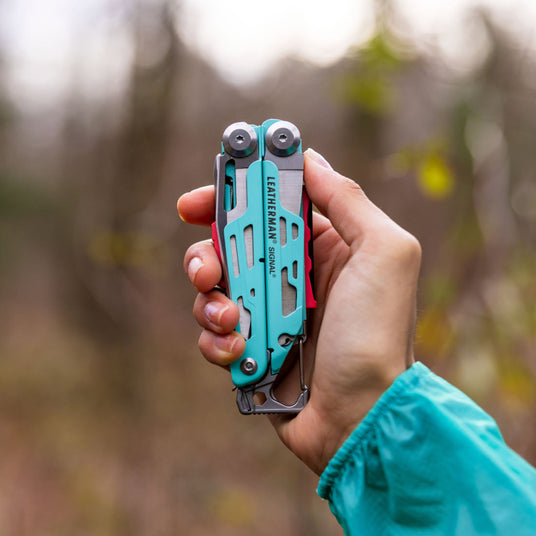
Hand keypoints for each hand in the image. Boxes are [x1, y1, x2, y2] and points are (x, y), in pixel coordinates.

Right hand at [178, 149, 420, 474]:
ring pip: (213, 288)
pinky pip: (213, 333)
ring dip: (208, 301)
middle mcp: (292, 275)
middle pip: (230, 245)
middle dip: (208, 252)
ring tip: (229, 320)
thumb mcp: (385, 253)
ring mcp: (269, 313)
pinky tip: (240, 352)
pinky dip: (217, 340)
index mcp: (324, 246)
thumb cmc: (376, 335)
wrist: (361, 417)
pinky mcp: (251, 348)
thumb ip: (348, 200)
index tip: (200, 201)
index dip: (232, 197)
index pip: (268, 206)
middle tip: (207, 268)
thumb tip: (310, 159)